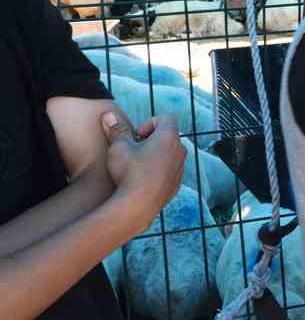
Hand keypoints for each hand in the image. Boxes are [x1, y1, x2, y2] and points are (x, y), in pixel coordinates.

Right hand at [102, 113, 184, 228]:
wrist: (139, 205)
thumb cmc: (129, 172)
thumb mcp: (118, 147)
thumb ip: (116, 129)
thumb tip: (108, 115)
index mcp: (170, 137)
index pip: (166, 118)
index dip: (148, 123)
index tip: (136, 136)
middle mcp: (180, 150)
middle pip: (168, 136)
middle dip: (150, 139)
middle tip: (134, 150)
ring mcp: (180, 168)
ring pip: (169, 154)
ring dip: (154, 155)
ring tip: (136, 166)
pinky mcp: (176, 184)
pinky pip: (168, 171)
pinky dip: (157, 171)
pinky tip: (141, 180)